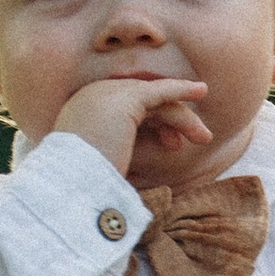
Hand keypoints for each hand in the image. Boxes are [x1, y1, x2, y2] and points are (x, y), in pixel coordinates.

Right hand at [54, 71, 210, 175]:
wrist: (70, 185)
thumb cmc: (83, 186)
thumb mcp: (100, 164)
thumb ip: (113, 152)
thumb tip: (122, 164)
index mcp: (82, 111)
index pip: (125, 108)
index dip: (153, 123)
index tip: (171, 145)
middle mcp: (92, 96)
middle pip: (142, 102)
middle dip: (171, 119)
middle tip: (193, 140)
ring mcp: (107, 94)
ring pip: (155, 100)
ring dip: (182, 117)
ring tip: (204, 137)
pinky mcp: (126, 99)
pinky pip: (160, 91)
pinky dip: (182, 89)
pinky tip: (201, 91)